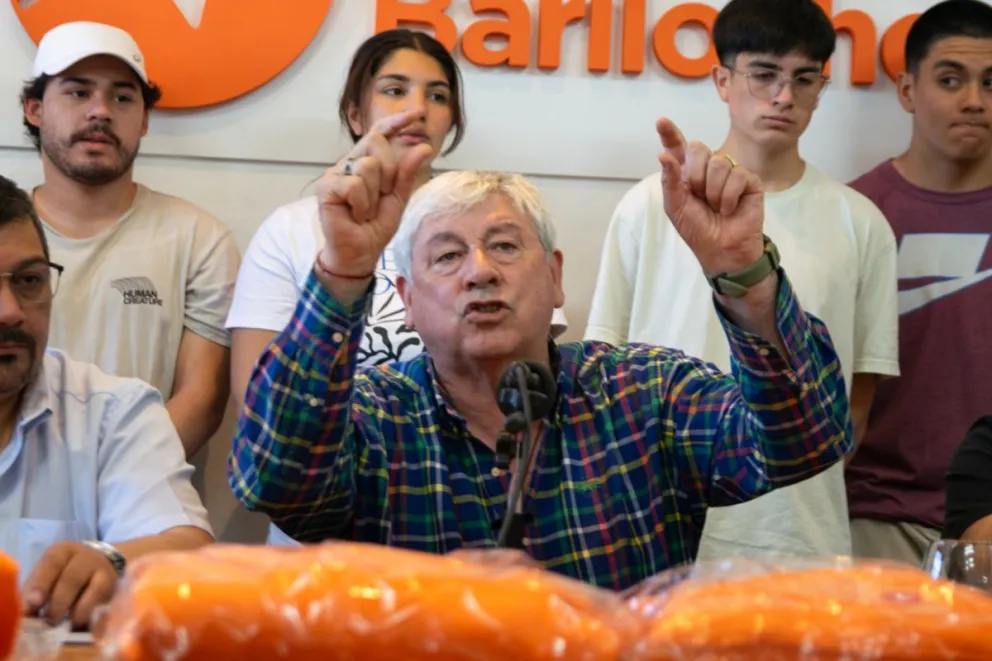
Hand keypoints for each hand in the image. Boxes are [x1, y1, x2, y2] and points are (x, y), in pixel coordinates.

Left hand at [21, 542, 118, 629]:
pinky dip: (95, 617)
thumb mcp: (48, 575)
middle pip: (72, 579)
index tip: (33, 604)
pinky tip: (84, 626)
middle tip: (49, 621)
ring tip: (68, 626)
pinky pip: (108, 603)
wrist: (99, 568)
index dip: (41, 584)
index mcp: (63, 551)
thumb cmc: (64, 575)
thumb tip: (28, 615)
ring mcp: (105, 571)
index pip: (51, 563)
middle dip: (59, 604)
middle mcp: (87, 557)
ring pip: (96, 591)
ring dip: (79, 613)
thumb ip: (35, 592)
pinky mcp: (117, 588)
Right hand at [316, 110, 434, 277]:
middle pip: (376, 142)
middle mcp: (350, 162)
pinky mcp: (326, 186)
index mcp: (367, 161)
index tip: (416, 114)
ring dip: (374, 196)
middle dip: (388, 172)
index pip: (380, 132)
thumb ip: (407, 173)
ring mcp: (336, 173)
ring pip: (367, 166)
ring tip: (365, 211)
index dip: (396, 121)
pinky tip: (355, 215)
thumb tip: (425, 147)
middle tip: (381, 198)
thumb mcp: (398, 198)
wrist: (360, 253)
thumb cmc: (375, 227)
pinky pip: (354, 184)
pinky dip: (361, 204)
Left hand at [656, 117, 764, 274]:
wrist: (722, 250)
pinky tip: (730, 209)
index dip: (670, 134)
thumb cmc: (697, 229)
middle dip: (695, 175)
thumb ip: (669, 181)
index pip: (679, 148)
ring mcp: (729, 172)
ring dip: (713, 191)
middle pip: (699, 149)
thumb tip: (662, 154)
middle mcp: (708, 168)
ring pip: (718, 162)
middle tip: (699, 196)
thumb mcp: (675, 207)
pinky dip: (729, 196)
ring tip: (716, 207)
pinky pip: (737, 175)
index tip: (661, 121)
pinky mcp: (748, 180)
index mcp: (687, 173)